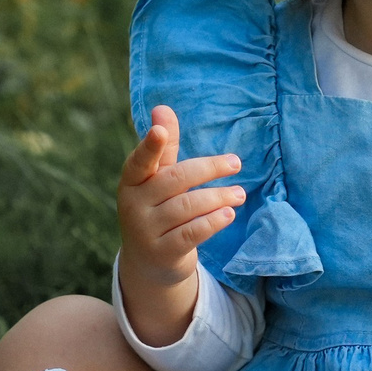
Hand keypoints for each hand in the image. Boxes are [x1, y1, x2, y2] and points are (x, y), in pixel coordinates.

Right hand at [117, 106, 243, 343]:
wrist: (148, 262)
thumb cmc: (157, 209)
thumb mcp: (157, 179)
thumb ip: (164, 148)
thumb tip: (162, 108)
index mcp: (132, 181)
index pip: (140, 160)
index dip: (150, 146)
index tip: (161, 131)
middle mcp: (134, 205)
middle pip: (176, 180)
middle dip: (209, 169)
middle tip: (236, 163)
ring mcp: (146, 231)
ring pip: (188, 207)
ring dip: (218, 197)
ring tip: (239, 193)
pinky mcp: (163, 252)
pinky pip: (192, 233)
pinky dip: (213, 221)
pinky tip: (229, 214)